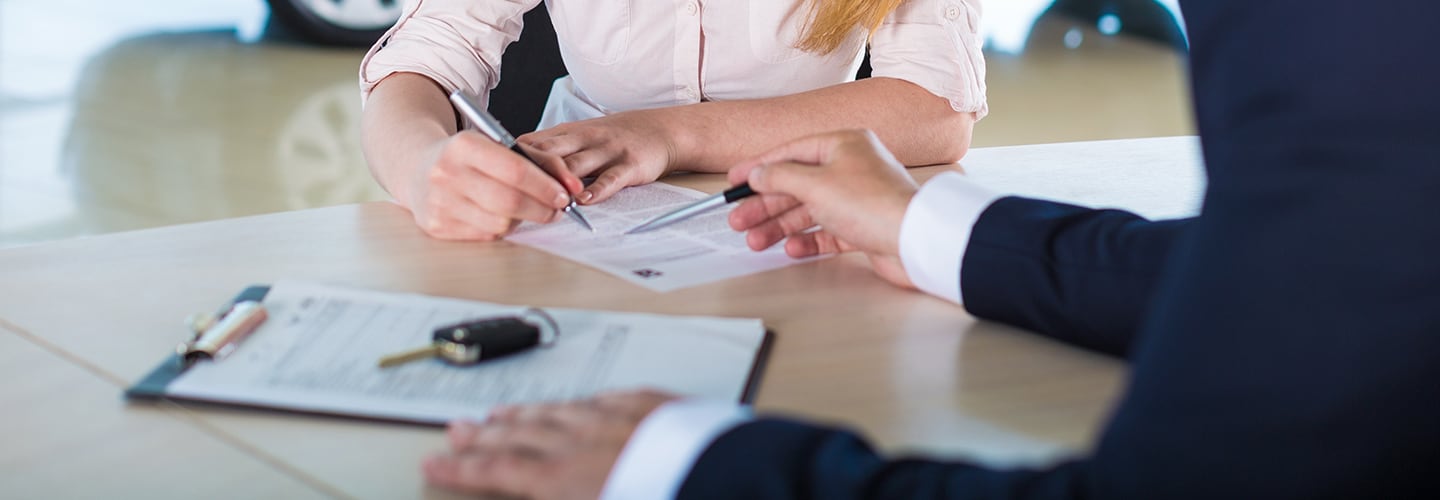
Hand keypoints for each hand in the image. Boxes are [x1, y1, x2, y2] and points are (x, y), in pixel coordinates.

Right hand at [406, 131, 583, 239]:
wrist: (417, 168)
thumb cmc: (468, 157)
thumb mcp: (499, 145)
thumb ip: (541, 160)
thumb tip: (574, 186)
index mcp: (463, 145)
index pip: (516, 170)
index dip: (547, 186)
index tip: (567, 194)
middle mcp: (446, 174)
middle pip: (510, 201)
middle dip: (543, 208)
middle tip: (559, 209)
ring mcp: (438, 203)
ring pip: (500, 223)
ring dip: (524, 219)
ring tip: (528, 209)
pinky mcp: (437, 227)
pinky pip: (486, 236)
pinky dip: (502, 228)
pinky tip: (503, 216)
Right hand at [423, 390, 677, 498]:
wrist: (727, 482)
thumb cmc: (665, 499)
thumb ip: (558, 495)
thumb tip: (535, 486)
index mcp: (562, 480)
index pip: (497, 471)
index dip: (461, 468)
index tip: (433, 462)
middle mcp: (582, 442)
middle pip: (519, 436)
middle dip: (482, 435)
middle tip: (456, 429)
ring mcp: (617, 419)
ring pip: (558, 412)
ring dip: (525, 413)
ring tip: (502, 412)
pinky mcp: (652, 407)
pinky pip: (607, 399)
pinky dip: (582, 402)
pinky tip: (578, 401)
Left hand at [519, 109, 677, 204]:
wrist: (660, 130)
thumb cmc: (611, 138)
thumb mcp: (578, 136)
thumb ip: (550, 151)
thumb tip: (511, 169)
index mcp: (568, 133)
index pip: (534, 143)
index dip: (513, 160)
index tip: (493, 177)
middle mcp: (584, 138)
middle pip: (550, 152)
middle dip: (530, 171)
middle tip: (510, 191)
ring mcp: (607, 150)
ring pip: (577, 165)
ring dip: (559, 184)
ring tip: (544, 201)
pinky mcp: (629, 164)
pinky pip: (610, 178)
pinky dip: (596, 190)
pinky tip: (584, 201)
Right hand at [728, 130, 918, 288]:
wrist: (914, 240)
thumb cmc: (873, 204)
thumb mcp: (815, 184)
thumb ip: (780, 176)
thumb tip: (759, 172)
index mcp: (844, 145)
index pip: (791, 152)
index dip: (759, 167)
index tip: (735, 180)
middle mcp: (852, 168)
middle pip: (797, 184)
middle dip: (765, 205)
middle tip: (739, 220)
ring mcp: (858, 198)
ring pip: (809, 211)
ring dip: (781, 226)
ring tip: (756, 241)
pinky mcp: (864, 227)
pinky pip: (827, 232)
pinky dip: (808, 240)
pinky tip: (791, 248)